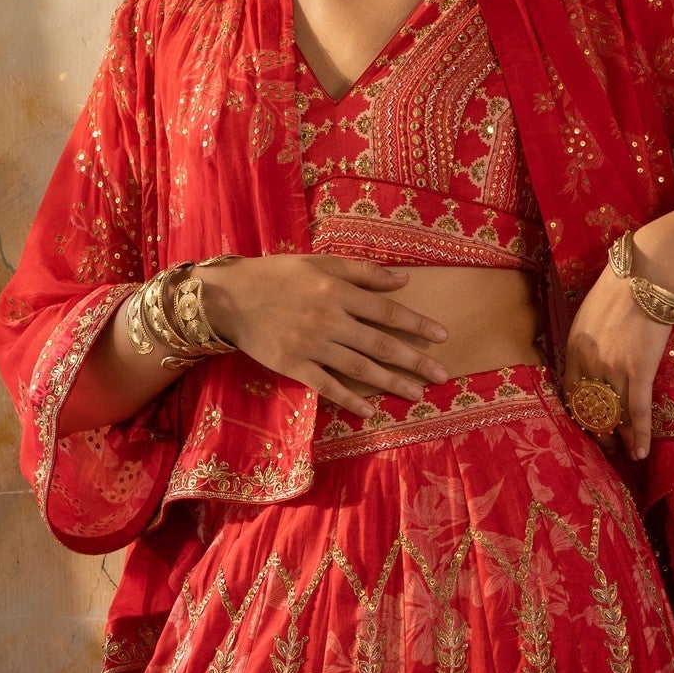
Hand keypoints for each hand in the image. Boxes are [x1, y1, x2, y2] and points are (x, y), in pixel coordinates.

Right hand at [204, 253, 447, 418]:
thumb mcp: (320, 263)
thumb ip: (362, 272)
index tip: (442, 336)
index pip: (387, 311)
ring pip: (360, 367)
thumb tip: (403, 280)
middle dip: (415, 360)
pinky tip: (370, 409)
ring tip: (417, 394)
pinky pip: (327, 385)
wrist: (230, 297)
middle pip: (380, 344)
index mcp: (338, 291)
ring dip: (391, 382)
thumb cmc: (278, 275)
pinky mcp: (294, 366)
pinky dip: (350, 399)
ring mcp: (312, 345)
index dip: (417, 324)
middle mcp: (329, 319)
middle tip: (442, 375)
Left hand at [563, 265, 673, 460]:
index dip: (580, 412)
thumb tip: (593, 351)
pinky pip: (638, 413)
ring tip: (625, 452)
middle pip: (591, 408)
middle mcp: (589, 364)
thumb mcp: (588, 311)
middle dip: (598, 431)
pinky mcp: (640, 372)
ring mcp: (614, 370)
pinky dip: (640, 436)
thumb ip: (587, 336)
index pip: (571, 392)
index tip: (587, 421)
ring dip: (620, 438)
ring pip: (614, 414)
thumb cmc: (620, 285)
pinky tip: (641, 452)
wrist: (647, 274)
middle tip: (606, 445)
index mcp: (574, 348)